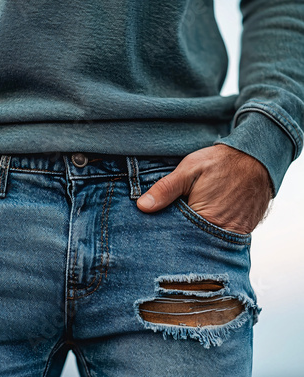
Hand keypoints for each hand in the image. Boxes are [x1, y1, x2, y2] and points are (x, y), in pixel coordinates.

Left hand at [136, 145, 272, 233]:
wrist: (257, 157)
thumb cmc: (221, 162)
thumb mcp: (188, 170)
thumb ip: (165, 189)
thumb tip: (142, 206)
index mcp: (206, 219)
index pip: (177, 238)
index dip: (164, 235)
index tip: (152, 234)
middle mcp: (222, 232)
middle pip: (191, 244)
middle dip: (177, 240)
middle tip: (163, 235)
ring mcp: (234, 233)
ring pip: (205, 243)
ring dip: (193, 238)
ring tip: (181, 230)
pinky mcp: (242, 231)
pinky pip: (220, 239)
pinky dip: (208, 235)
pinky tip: (198, 226)